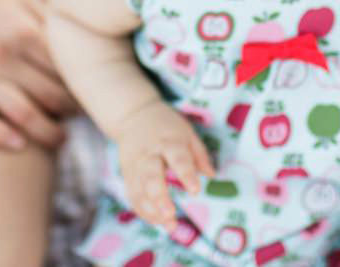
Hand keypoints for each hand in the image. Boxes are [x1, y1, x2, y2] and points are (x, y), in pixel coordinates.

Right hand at [0, 0, 78, 149]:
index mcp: (26, 30)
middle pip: (52, 95)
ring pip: (23, 114)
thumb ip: (49, 18)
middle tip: (83, 119)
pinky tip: (19, 146)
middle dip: (73, 111)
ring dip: (47, 132)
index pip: (69, 68)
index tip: (96, 92)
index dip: (86, 84)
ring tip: (62, 140)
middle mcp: (5, 55)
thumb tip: (80, 39)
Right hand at [115, 100, 215, 231]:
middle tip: (171, 215)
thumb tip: (212, 175)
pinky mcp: (127, 174)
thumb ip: (199, 154)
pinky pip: (132, 195)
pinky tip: (156, 221)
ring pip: (139, 190)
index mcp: (168, 140)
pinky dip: (142, 210)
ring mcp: (135, 165)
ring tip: (168, 224)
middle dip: (159, 197)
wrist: (134, 115)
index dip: (186, 175)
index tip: (195, 191)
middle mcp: (149, 154)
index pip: (177, 158)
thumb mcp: (187, 132)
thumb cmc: (166, 126)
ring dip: (151, 210)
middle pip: (151, 176)